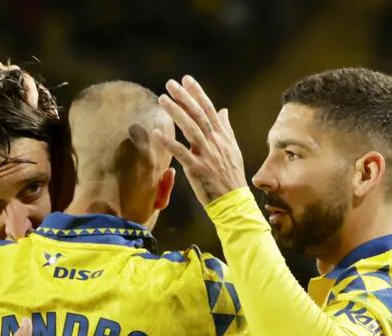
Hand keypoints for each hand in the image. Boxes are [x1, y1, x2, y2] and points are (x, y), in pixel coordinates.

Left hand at [153, 76, 247, 205]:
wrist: (234, 200)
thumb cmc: (231, 176)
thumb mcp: (232, 149)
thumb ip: (226, 129)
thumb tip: (223, 110)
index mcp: (223, 137)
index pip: (209, 109)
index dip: (197, 93)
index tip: (186, 80)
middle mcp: (215, 142)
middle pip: (198, 115)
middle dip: (184, 97)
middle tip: (170, 84)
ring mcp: (207, 155)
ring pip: (190, 129)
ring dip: (176, 112)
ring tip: (162, 99)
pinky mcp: (198, 169)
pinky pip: (181, 153)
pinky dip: (169, 143)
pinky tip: (157, 133)